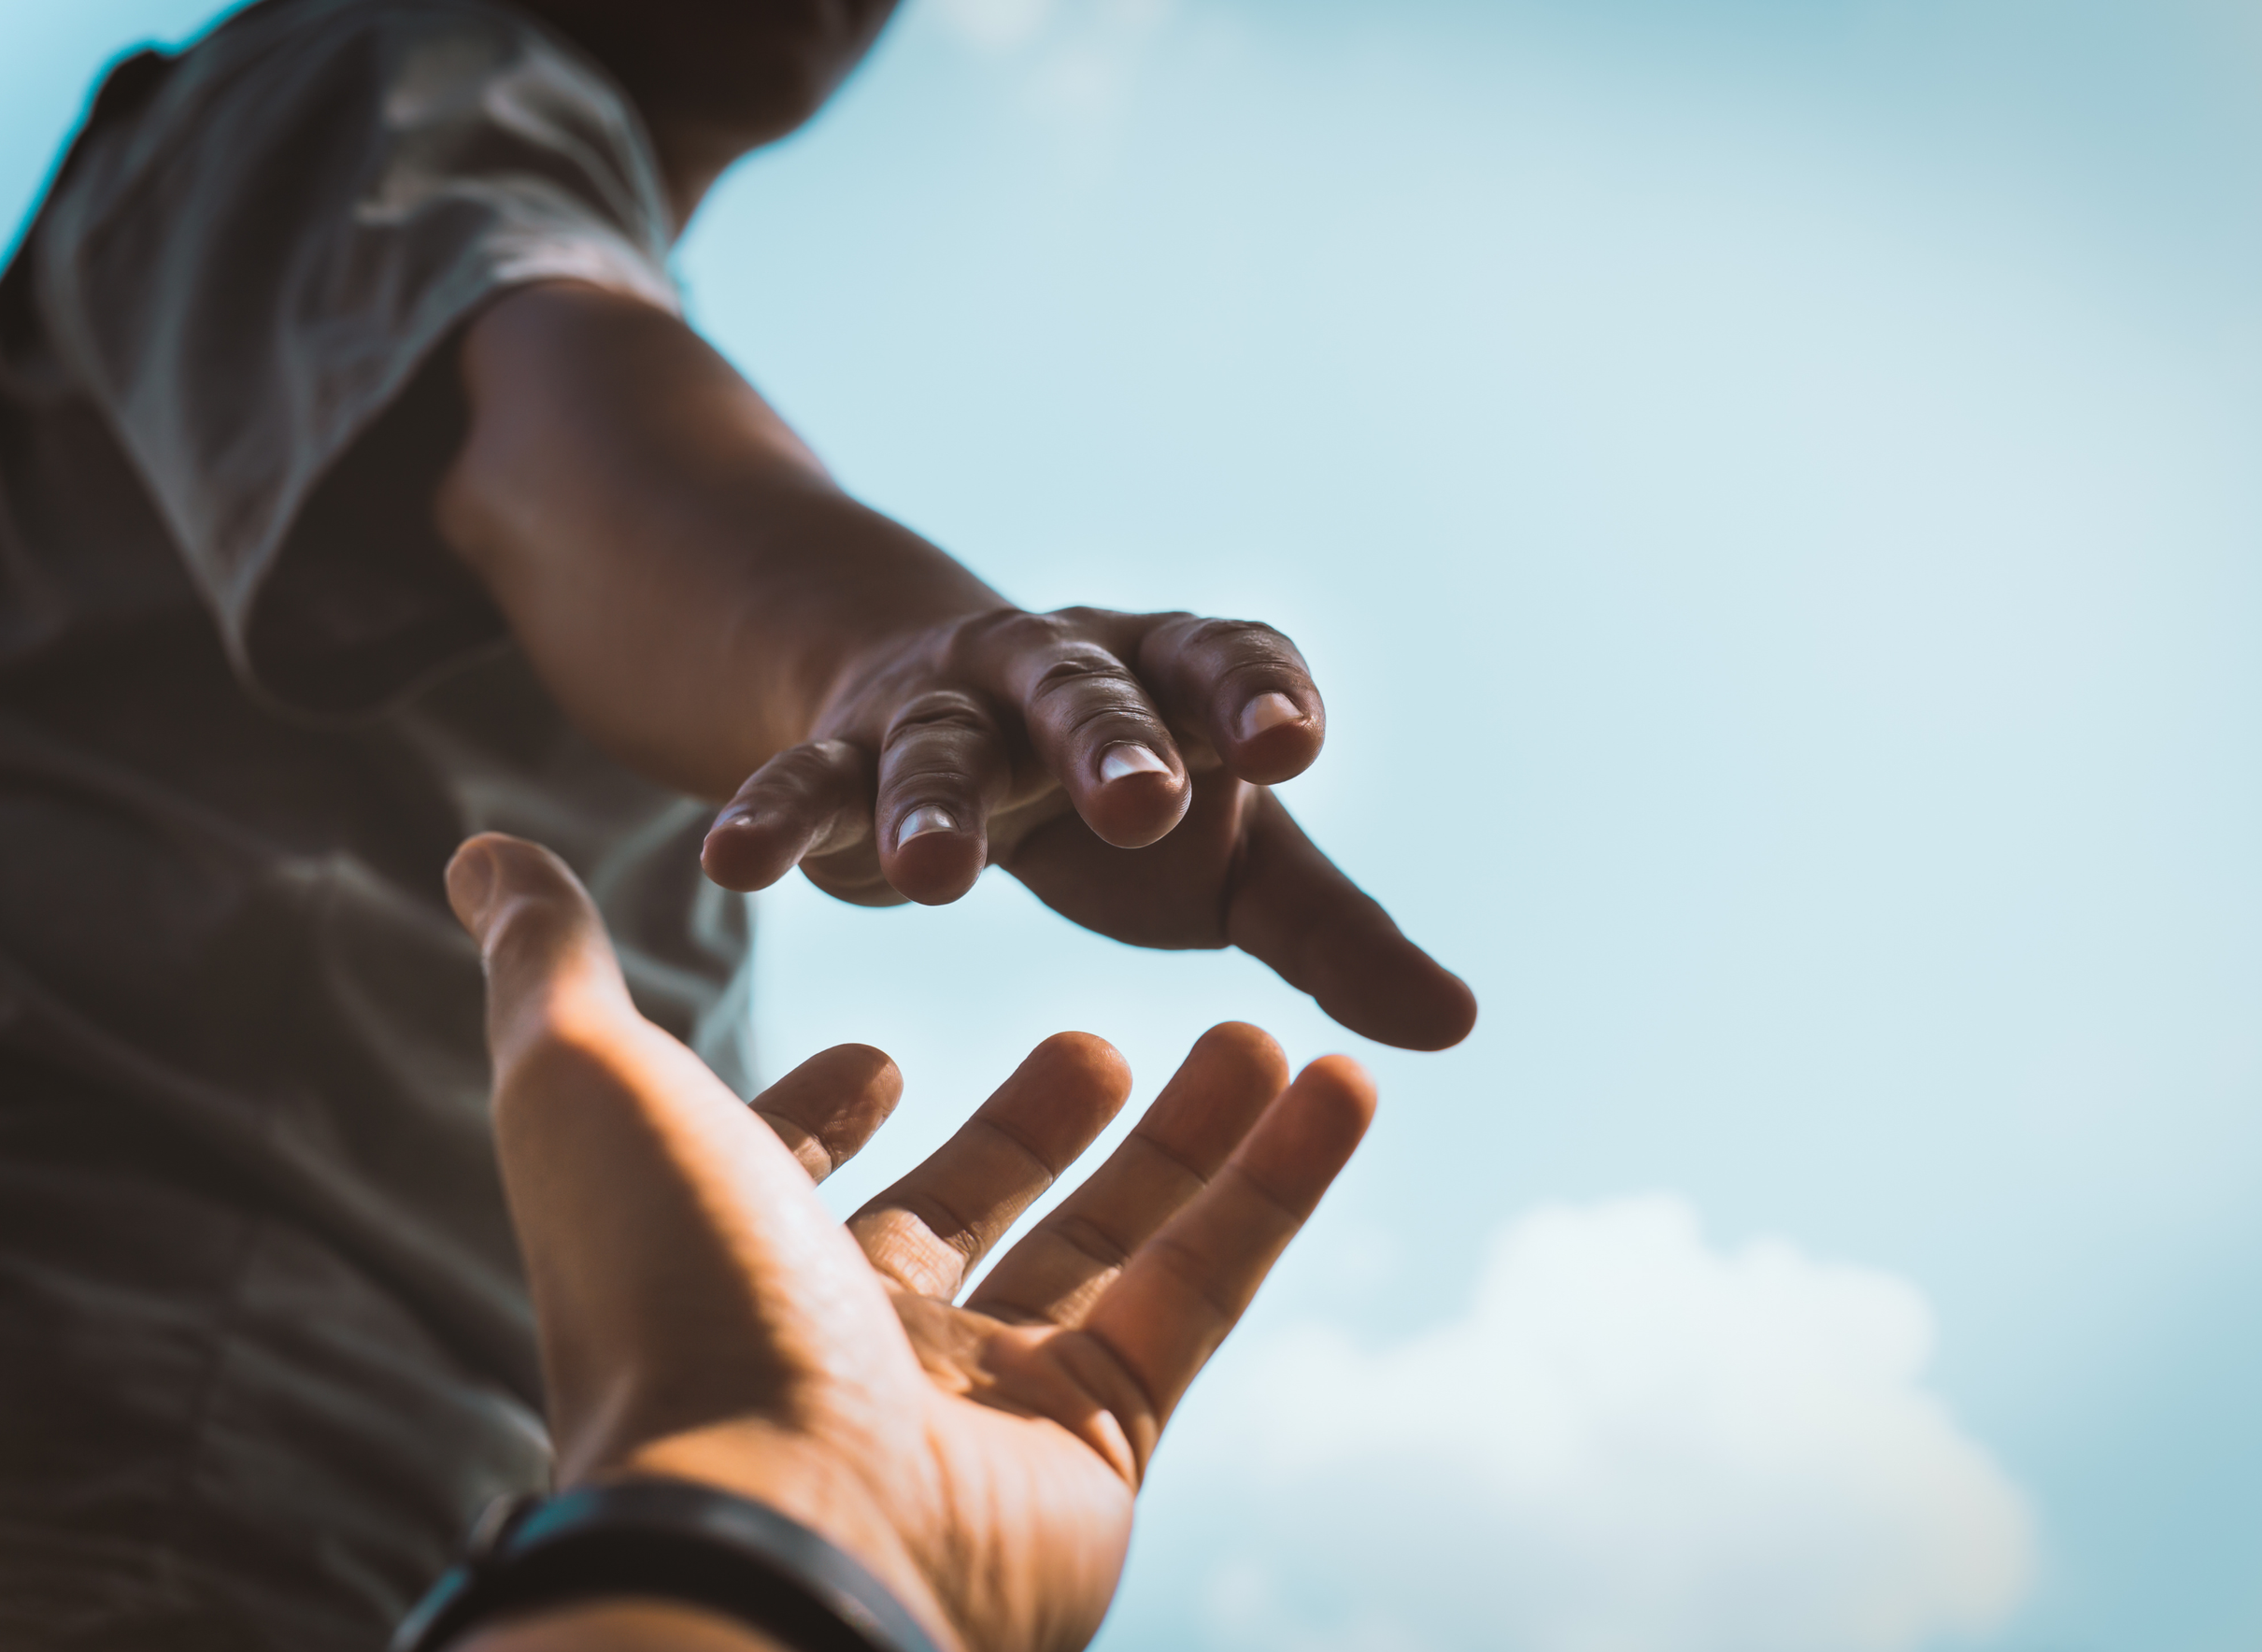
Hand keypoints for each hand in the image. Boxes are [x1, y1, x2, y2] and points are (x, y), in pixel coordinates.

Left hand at [444, 832, 1376, 1651]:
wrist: (776, 1521)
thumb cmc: (670, 1294)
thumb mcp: (589, 1085)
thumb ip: (551, 965)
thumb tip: (481, 850)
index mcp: (735, 1257)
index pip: (792, 1177)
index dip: (829, 1115)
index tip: (882, 1054)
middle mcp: (854, 1335)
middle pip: (972, 1204)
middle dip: (1037, 1123)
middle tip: (1100, 1040)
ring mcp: (982, 1397)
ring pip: (1112, 1243)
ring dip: (1192, 1137)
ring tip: (1262, 1031)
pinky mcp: (1099, 1440)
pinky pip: (1202, 1293)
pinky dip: (1278, 1188)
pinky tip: (1339, 1084)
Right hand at [699, 606, 1476, 1050]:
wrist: (951, 712)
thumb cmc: (1130, 800)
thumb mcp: (1238, 861)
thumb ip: (1335, 934)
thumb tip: (1458, 1027)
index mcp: (1175, 682)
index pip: (1226, 664)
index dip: (1257, 696)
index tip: (1293, 743)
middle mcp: (1061, 677)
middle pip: (1087, 695)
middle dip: (1111, 743)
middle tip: (1142, 802)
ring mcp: (945, 710)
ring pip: (937, 745)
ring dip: (932, 802)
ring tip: (933, 880)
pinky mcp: (844, 753)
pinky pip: (804, 781)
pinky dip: (772, 816)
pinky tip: (732, 862)